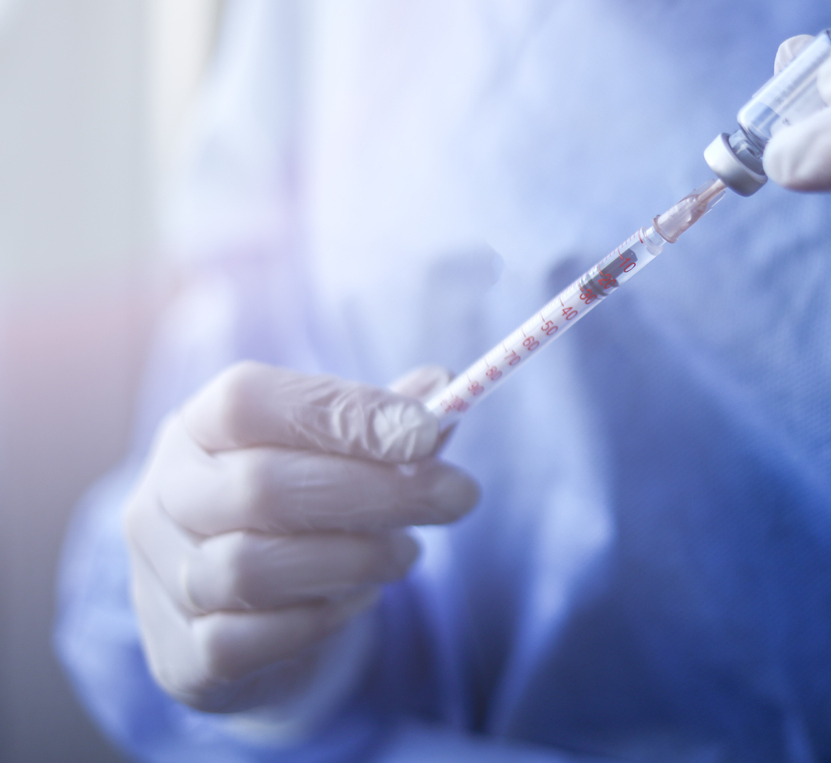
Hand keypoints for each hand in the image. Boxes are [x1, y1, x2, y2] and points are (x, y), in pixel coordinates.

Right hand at [123, 362, 478, 712]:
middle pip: (260, 487)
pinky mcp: (181, 658)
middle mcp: (162, 495)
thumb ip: (390, 424)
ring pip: (254, 567)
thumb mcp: (346, 457)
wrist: (251, 624)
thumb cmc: (308, 514)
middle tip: (457, 496)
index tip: (428, 432)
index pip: (248, 402)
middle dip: (377, 491)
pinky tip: (357, 599)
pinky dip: (322, 619)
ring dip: (356, 559)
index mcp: (197, 427)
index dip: (342, 413)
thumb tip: (444, 385)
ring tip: (406, 553)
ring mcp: (161, 579)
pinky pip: (254, 638)